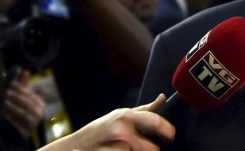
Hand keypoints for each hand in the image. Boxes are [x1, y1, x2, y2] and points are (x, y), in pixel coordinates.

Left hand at [3, 70, 44, 138]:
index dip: (19, 88)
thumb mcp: (20, 98)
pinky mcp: (26, 133)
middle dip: (15, 97)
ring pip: (23, 114)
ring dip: (12, 108)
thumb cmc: (18, 112)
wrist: (15, 133)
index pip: (29, 94)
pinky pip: (18, 126)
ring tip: (2, 102)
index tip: (9, 84)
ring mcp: (33, 124)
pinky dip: (11, 119)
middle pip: (26, 103)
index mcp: (40, 104)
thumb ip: (23, 86)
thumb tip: (25, 71)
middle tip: (5, 92)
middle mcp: (39, 114)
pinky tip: (3, 114)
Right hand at [41, 94, 174, 150]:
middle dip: (150, 150)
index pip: (155, 122)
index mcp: (126, 117)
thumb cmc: (100, 130)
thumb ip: (144, 110)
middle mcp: (122, 133)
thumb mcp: (120, 115)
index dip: (168, 130)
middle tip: (140, 147)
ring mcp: (117, 149)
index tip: (171, 136)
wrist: (73, 147)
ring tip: (123, 149)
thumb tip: (163, 98)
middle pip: (153, 149)